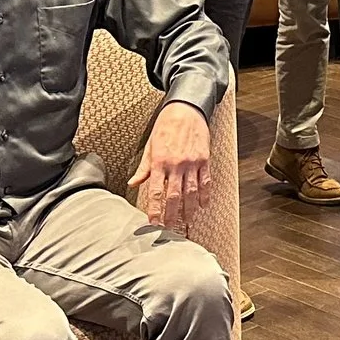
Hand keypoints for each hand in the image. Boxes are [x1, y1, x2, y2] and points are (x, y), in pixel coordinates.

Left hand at [130, 100, 212, 228]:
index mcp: (160, 162)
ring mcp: (192, 163)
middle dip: (172, 215)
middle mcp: (176, 164)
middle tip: (171, 230)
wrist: (186, 109)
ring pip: (191, 192)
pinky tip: (203, 205)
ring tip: (187, 222)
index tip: (153, 223)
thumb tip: (133, 183)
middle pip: (174, 196)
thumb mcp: (150, 145)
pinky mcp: (204, 160)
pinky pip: (206, 181)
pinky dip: (205, 195)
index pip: (155, 192)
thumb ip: (143, 168)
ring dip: (189, 209)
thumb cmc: (166, 126)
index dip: (154, 209)